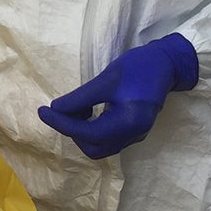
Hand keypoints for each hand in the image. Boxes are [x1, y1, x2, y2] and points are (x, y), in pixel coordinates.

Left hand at [38, 34, 198, 158]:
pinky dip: (91, 128)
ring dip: (81, 130)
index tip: (43, 111)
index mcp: (129, 123)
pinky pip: (106, 139)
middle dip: (72, 130)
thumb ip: (81, 97)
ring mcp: (134, 135)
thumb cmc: (138, 67)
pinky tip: (88, 109)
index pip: (88, 133)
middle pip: (93, 147)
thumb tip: (55, 110)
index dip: (62, 124)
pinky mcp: (133, 131)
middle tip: (63, 108)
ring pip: (99, 146)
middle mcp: (133, 135)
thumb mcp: (107, 79)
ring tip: (77, 107)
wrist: (167, 63)